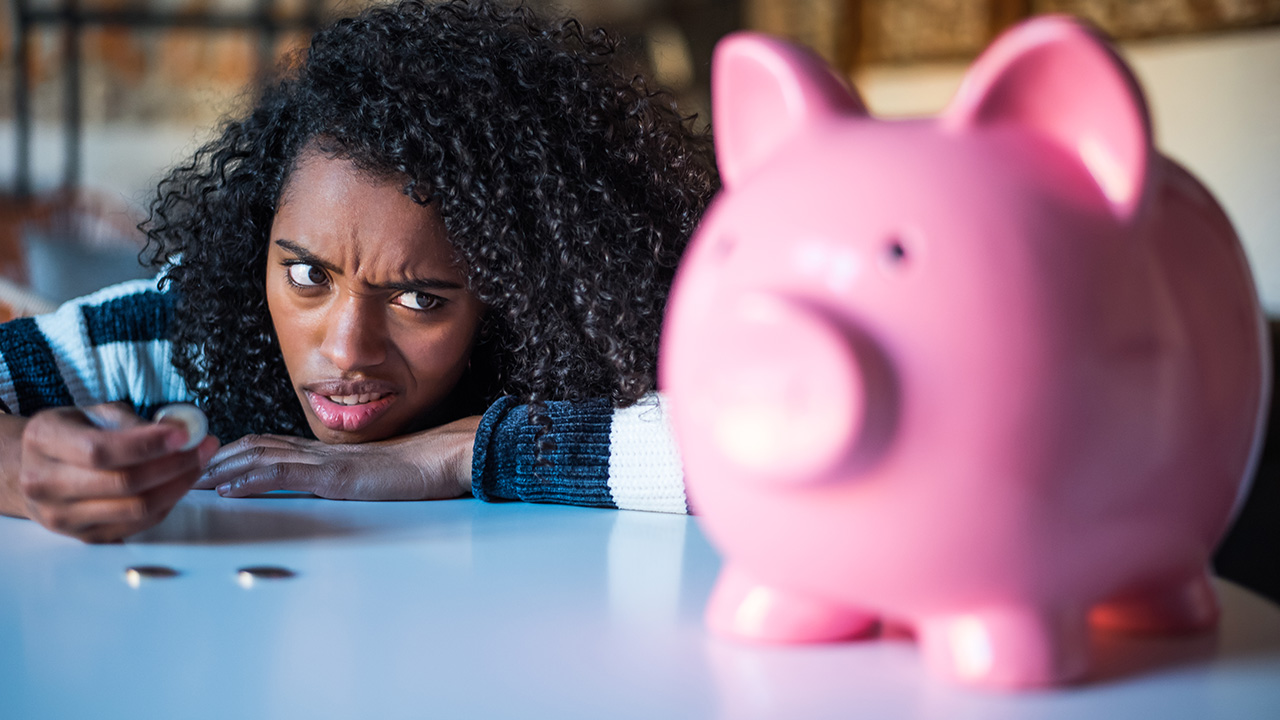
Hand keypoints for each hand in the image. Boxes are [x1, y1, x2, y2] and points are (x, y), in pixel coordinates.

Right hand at [18, 403, 220, 542]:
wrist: (35, 468)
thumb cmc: (72, 434)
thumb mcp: (95, 414)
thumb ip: (134, 423)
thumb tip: (182, 430)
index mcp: (44, 439)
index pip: (101, 450)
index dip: (148, 445)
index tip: (185, 435)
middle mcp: (44, 482)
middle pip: (123, 483)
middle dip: (175, 465)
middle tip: (204, 448)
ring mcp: (61, 516)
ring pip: (135, 509)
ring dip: (178, 486)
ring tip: (198, 464)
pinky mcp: (83, 536)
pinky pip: (137, 525)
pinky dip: (166, 504)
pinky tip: (179, 484)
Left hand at [194, 416, 480, 499]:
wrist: (443, 460)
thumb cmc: (415, 472)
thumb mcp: (369, 477)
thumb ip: (343, 479)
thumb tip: (325, 487)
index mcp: (325, 453)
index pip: (267, 445)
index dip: (232, 452)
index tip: (204, 466)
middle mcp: (318, 451)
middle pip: (253, 446)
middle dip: (213, 459)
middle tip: (178, 471)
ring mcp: (325, 462)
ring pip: (259, 457)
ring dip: (221, 469)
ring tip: (190, 481)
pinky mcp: (333, 476)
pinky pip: (283, 475)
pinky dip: (250, 480)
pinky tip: (229, 490)